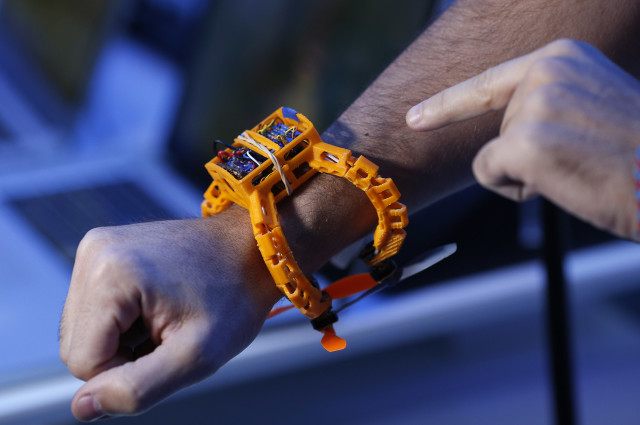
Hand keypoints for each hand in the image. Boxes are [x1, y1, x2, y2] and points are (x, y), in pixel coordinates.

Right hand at [59, 212, 280, 420]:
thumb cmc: (234, 297)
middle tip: (171, 336)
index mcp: (111, 274)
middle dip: (123, 356)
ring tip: (166, 319)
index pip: (83, 363)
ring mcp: (97, 247)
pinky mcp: (105, 250)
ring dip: (122, 340)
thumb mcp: (197, 355)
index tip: (170, 349)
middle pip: (76, 347)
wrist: (251, 250)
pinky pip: (93, 310)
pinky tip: (157, 307)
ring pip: (82, 331)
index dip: (127, 374)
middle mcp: (95, 252)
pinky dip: (122, 321)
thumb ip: (136, 389)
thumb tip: (81, 407)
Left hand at [407, 39, 639, 239]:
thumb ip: (545, 104)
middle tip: (581, 156)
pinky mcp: (524, 142)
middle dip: (525, 153)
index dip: (447, 104)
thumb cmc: (634, 153)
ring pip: (493, 154)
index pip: (489, 82)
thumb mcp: (590, 104)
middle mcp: (544, 72)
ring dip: (526, 172)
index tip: (414, 118)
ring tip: (578, 167)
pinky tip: (560, 181)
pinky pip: (488, 173)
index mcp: (561, 57)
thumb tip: (499, 135)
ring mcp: (533, 105)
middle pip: (497, 127)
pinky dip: (515, 188)